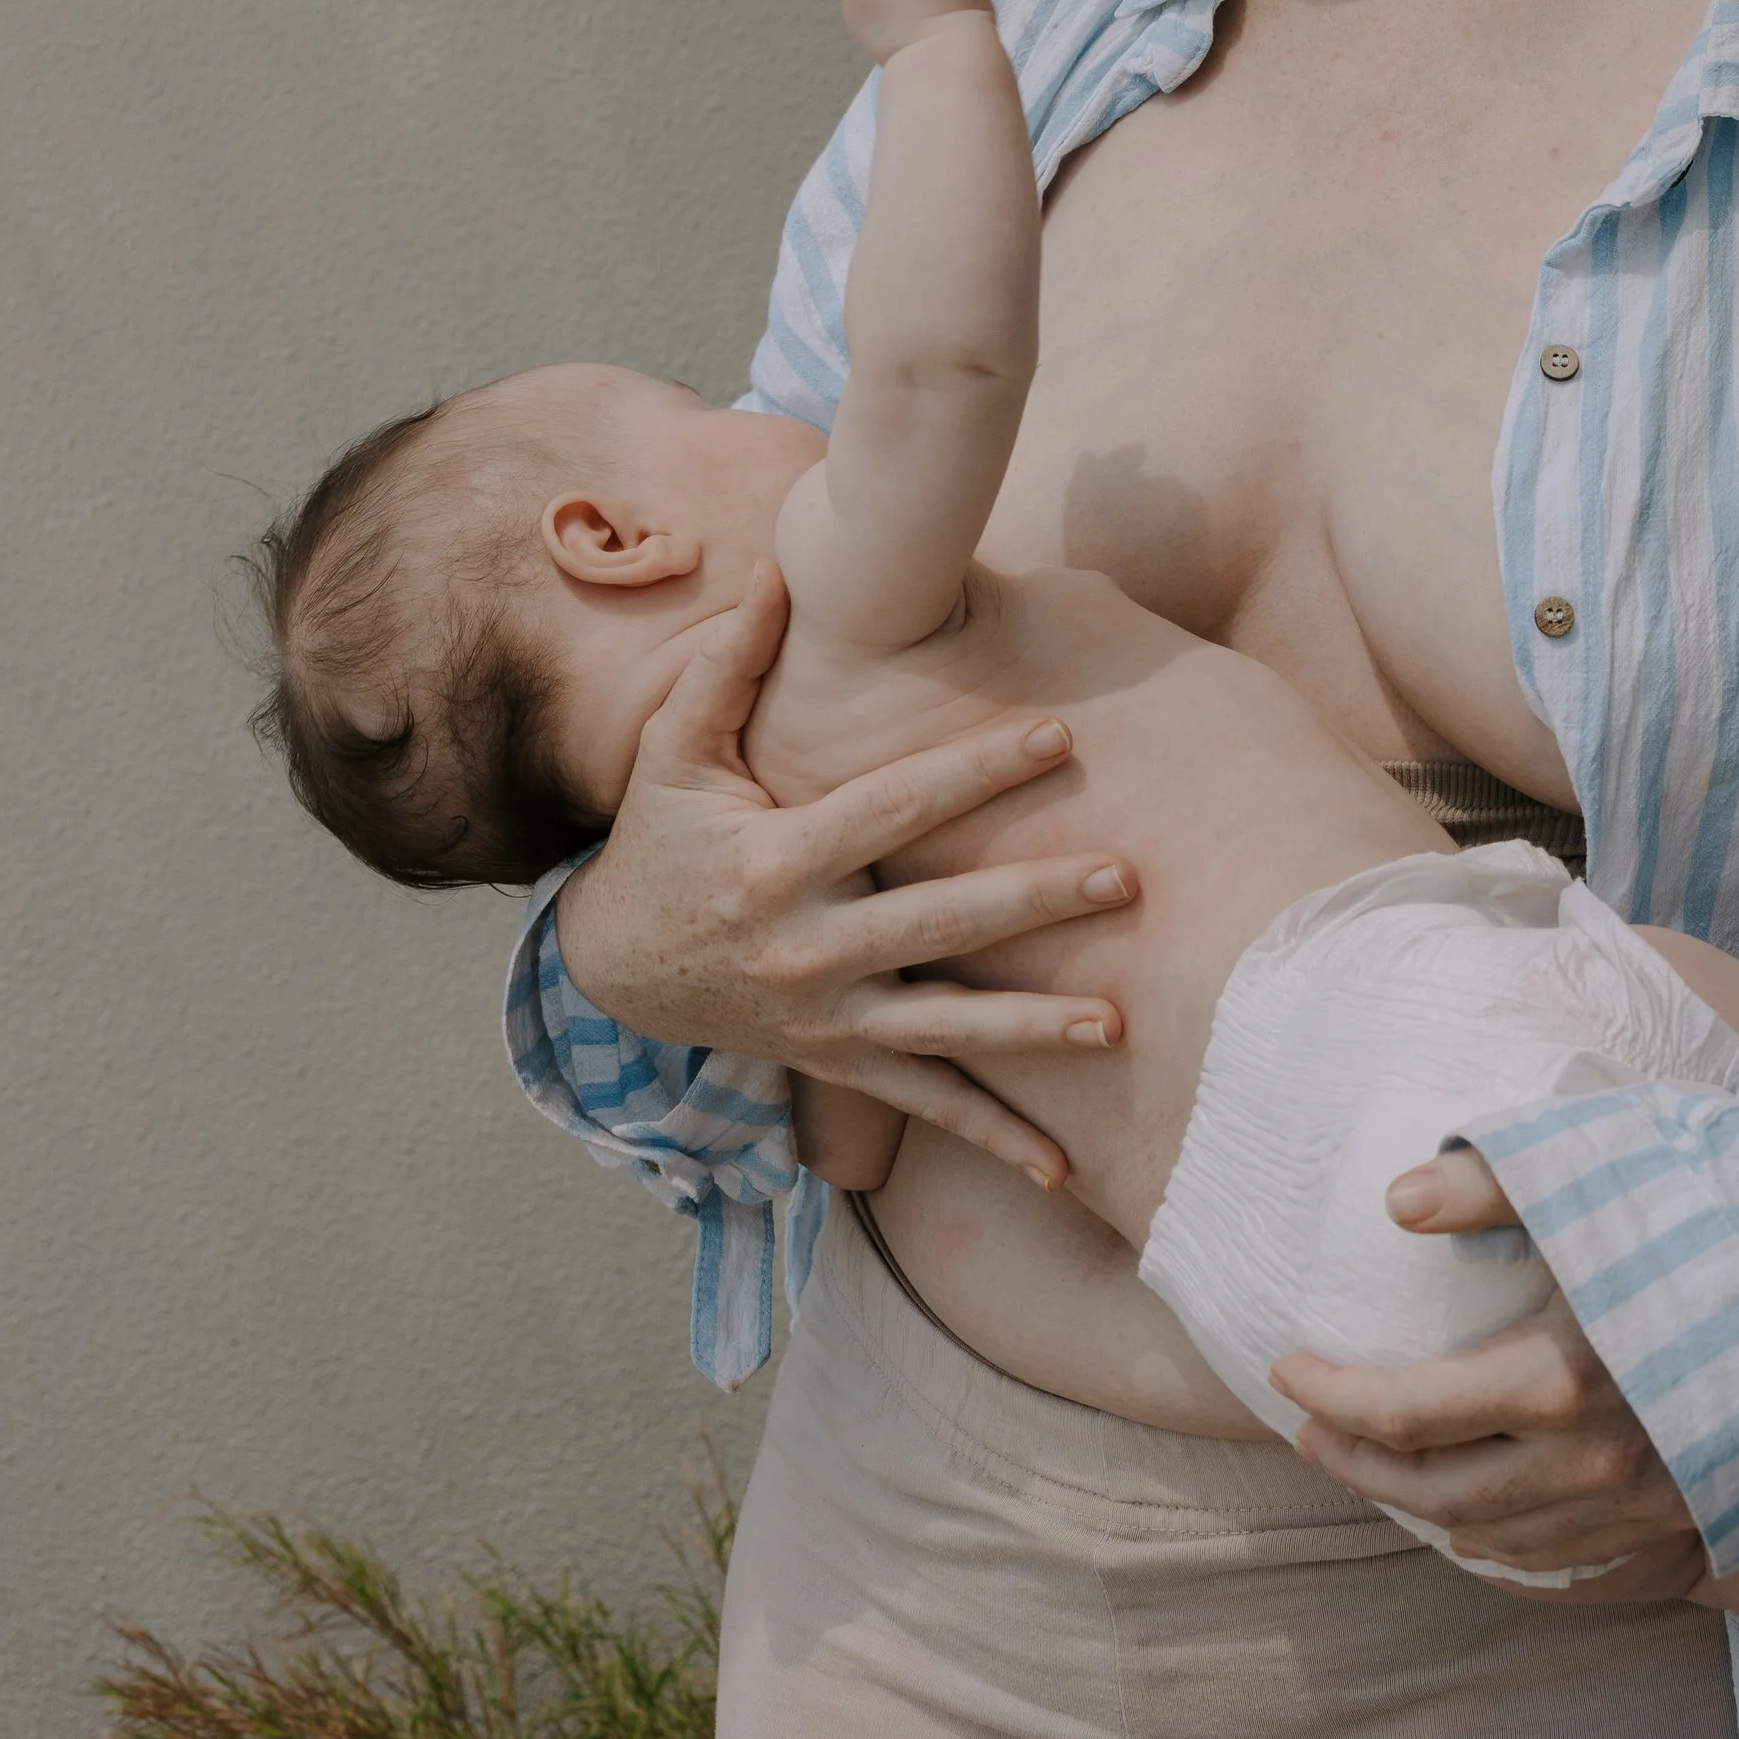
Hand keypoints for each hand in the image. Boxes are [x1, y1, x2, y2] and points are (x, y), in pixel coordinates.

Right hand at [553, 563, 1130, 1191]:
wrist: (613, 968)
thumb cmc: (660, 840)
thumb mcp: (675, 751)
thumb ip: (729, 665)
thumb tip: (778, 569)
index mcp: (778, 859)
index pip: (896, 807)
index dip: (976, 769)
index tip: (1057, 733)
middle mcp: (808, 946)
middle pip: (939, 919)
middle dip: (1034, 898)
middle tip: (1126, 876)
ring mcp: (827, 1017)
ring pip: (945, 1026)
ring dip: (1033, 1028)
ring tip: (1117, 1025)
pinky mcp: (840, 1064)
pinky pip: (924, 1105)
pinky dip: (992, 1138)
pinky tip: (1062, 1169)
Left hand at [1270, 1146, 1702, 1587]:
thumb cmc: (1726, 1220)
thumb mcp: (1608, 1177)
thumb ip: (1495, 1183)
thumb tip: (1397, 1202)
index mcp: (1559, 1379)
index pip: (1406, 1413)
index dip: (1332, 1397)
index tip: (1283, 1370)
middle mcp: (1592, 1460)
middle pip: (1435, 1489)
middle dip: (1355, 1461)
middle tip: (1306, 1428)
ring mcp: (1639, 1502)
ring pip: (1493, 1534)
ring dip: (1415, 1506)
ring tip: (1370, 1467)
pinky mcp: (1680, 1518)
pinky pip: (1558, 1556)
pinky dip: (1493, 1544)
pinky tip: (1470, 1523)